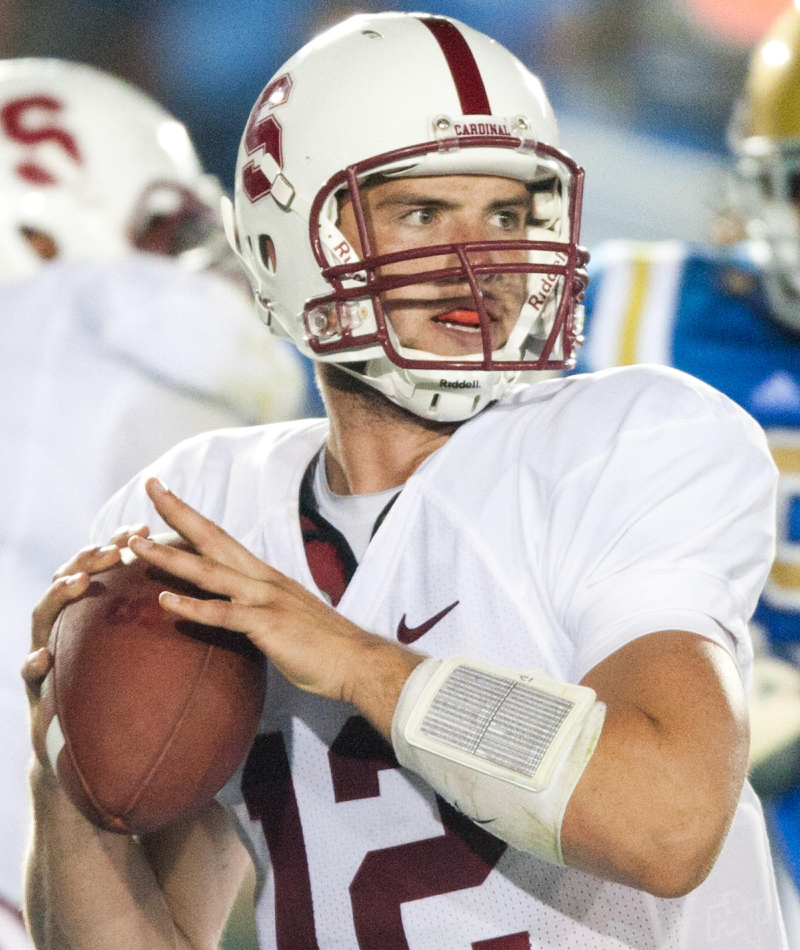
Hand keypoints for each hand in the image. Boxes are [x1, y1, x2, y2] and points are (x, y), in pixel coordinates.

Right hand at [22, 524, 149, 768]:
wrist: (89, 755)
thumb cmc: (124, 696)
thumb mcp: (144, 655)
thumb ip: (163, 626)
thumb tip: (215, 594)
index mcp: (95, 614)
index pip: (104, 568)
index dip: (119, 544)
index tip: (142, 526)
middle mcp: (67, 626)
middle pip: (69, 579)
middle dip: (87, 558)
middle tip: (112, 548)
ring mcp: (46, 651)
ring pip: (43, 615)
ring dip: (58, 595)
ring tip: (78, 583)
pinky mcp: (35, 690)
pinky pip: (28, 674)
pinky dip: (33, 665)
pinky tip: (44, 660)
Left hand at [127, 479, 423, 736]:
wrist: (356, 660)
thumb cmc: (321, 643)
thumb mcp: (283, 614)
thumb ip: (255, 605)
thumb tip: (231, 608)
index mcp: (263, 574)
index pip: (221, 537)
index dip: (191, 516)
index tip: (165, 494)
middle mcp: (262, 578)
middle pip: (212, 537)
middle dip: (179, 512)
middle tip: (150, 486)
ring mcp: (265, 599)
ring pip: (209, 571)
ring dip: (170, 557)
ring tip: (136, 545)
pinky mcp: (267, 625)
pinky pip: (224, 614)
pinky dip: (193, 608)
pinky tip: (164, 603)